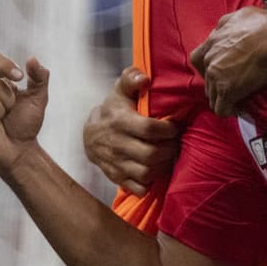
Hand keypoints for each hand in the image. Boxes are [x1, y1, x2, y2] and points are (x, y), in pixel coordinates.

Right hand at [0, 53, 49, 176]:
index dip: (6, 65)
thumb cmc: (26, 124)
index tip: (20, 77)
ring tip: (0, 121)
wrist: (22, 151)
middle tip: (9, 112)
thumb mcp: (38, 98)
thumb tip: (32, 59)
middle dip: (9, 99)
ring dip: (0, 110)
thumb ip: (39, 77)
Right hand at [82, 67, 179, 195]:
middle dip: (170, 149)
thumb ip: (131, 79)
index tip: (174, 127)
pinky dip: (152, 182)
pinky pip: (138, 188)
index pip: (150, 129)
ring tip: (169, 155)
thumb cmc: (114, 110)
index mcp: (120, 122)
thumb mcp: (120, 91)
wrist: (90, 136)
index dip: (168, 129)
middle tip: (176, 143)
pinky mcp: (117, 178)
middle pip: (151, 154)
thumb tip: (144, 78)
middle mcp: (117, 145)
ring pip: (147, 173)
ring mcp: (116, 164)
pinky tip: (157, 170)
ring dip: (164, 166)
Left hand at [190, 7, 266, 115]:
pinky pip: (221, 108)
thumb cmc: (264, 24)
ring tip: (238, 100)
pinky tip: (240, 109)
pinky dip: (229, 111)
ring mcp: (216, 75)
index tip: (221, 70)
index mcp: (212, 41)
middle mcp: (210, 58)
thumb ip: (228, 24)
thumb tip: (229, 28)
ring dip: (223, 98)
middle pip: (206, 78)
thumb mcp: (240, 15)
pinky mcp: (227, 90)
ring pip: (212, 95)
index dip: (207, 66)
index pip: (198, 58)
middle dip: (218, 84)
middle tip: (235, 86)